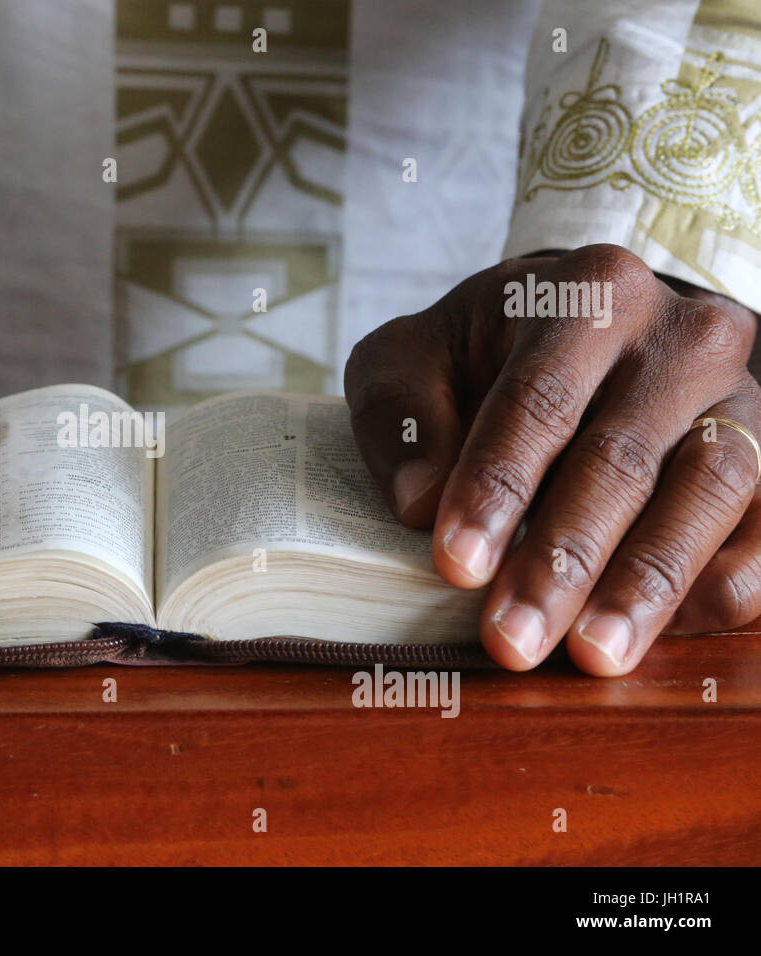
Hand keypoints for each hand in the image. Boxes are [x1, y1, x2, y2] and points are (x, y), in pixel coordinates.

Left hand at [345, 244, 760, 674]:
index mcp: (589, 295)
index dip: (497, 487)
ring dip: (647, 585)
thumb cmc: (485, 353)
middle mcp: (681, 338)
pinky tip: (654, 636)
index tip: (455, 565)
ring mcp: (740, 398)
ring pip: (710, 492)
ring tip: (591, 656)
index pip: (540, 400)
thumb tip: (419, 504)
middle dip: (561, 560)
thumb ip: (402, 413)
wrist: (591, 329)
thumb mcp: (414, 357)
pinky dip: (717, 588)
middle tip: (511, 639)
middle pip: (621, 457)